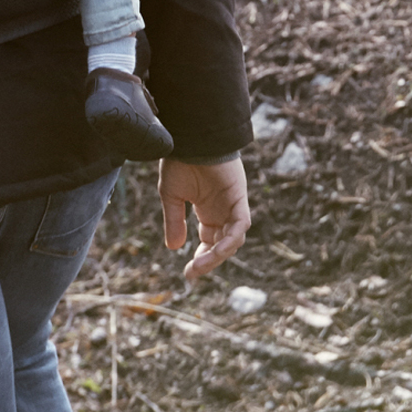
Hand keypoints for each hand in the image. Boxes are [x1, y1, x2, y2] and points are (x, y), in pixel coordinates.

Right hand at [158, 157, 249, 284]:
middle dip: (209, 261)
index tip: (188, 272)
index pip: (210, 242)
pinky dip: (231, 239)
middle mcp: (223, 211)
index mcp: (208, 211)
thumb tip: (173, 248)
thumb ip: (175, 221)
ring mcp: (233, 205)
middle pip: (223, 245)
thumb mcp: (171, 195)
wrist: (190, 138)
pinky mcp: (240, 198)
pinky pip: (240, 225)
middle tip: (192, 273)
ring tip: (199, 265)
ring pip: (233, 239)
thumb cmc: (180, 161)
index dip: (202, 258)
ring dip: (218, 255)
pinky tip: (216, 250)